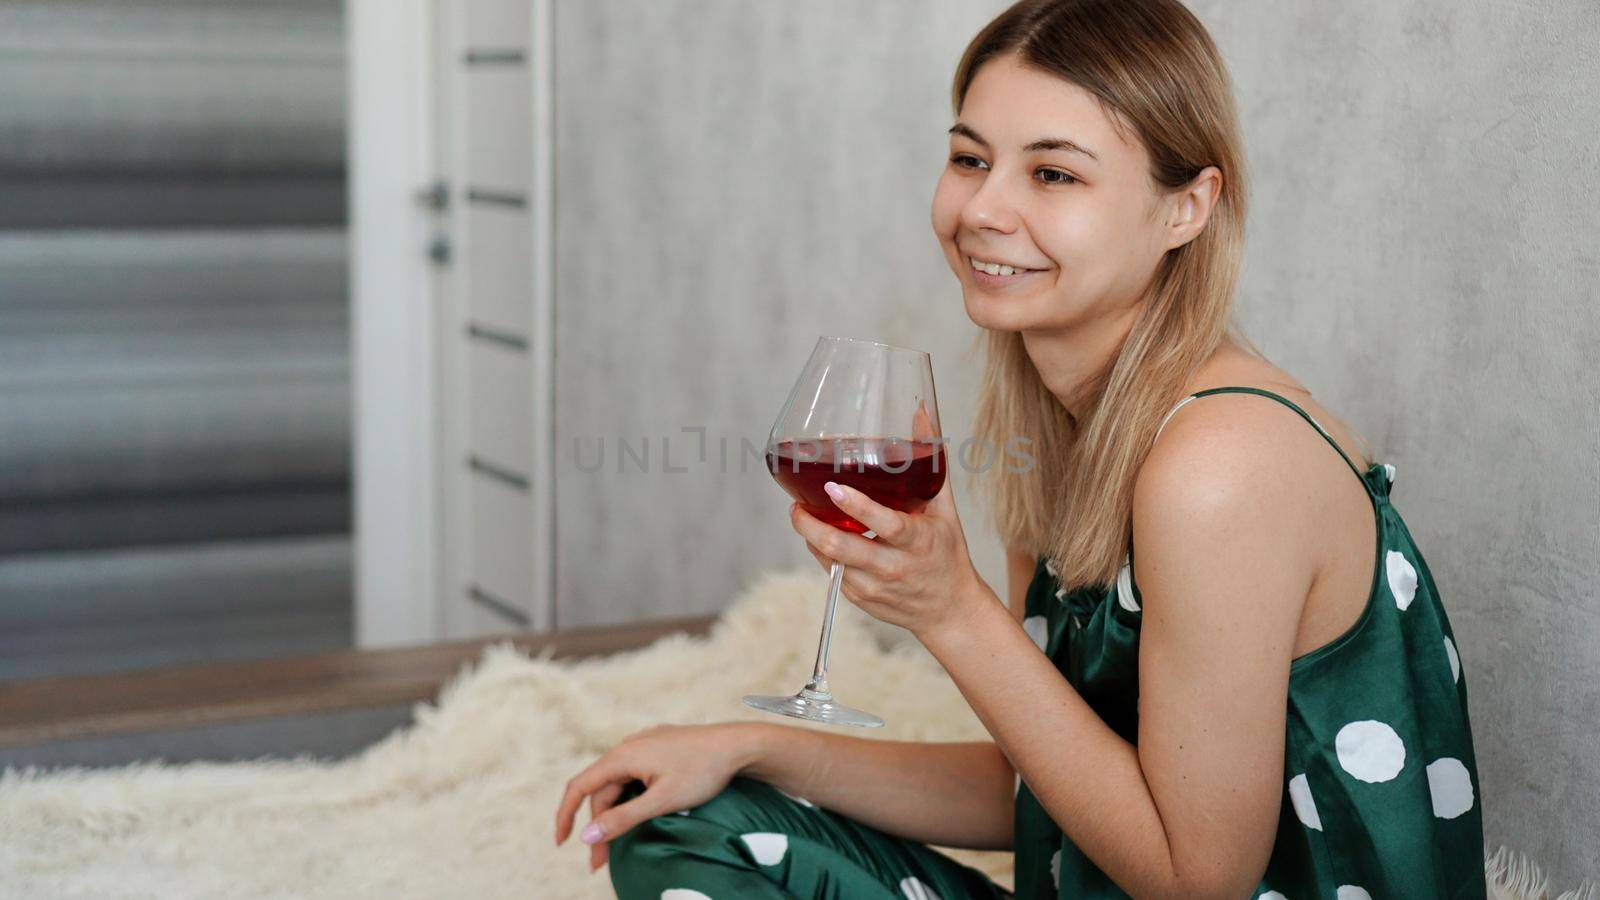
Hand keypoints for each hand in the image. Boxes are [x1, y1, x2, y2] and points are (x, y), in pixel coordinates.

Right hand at [554, 722, 764, 872]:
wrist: (738, 745)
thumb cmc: (702, 771)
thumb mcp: (661, 801)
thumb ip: (623, 819)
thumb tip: (587, 835)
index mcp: (622, 756)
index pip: (579, 786)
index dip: (565, 815)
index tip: (561, 842)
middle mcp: (628, 746)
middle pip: (602, 792)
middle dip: (598, 826)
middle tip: (601, 863)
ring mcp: (644, 745)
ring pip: (619, 785)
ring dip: (615, 815)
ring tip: (619, 846)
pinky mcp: (659, 749)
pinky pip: (635, 777)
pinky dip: (629, 800)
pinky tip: (637, 816)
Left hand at [788, 475, 987, 639]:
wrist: (949, 608)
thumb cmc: (946, 552)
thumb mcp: (945, 508)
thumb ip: (931, 462)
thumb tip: (921, 412)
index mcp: (917, 540)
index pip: (884, 523)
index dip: (855, 505)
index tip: (832, 487)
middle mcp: (894, 566)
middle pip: (840, 546)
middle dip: (809, 524)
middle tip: (797, 505)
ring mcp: (874, 586)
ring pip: (829, 560)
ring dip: (810, 537)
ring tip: (802, 515)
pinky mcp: (861, 599)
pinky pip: (831, 573)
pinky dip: (822, 553)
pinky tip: (821, 537)